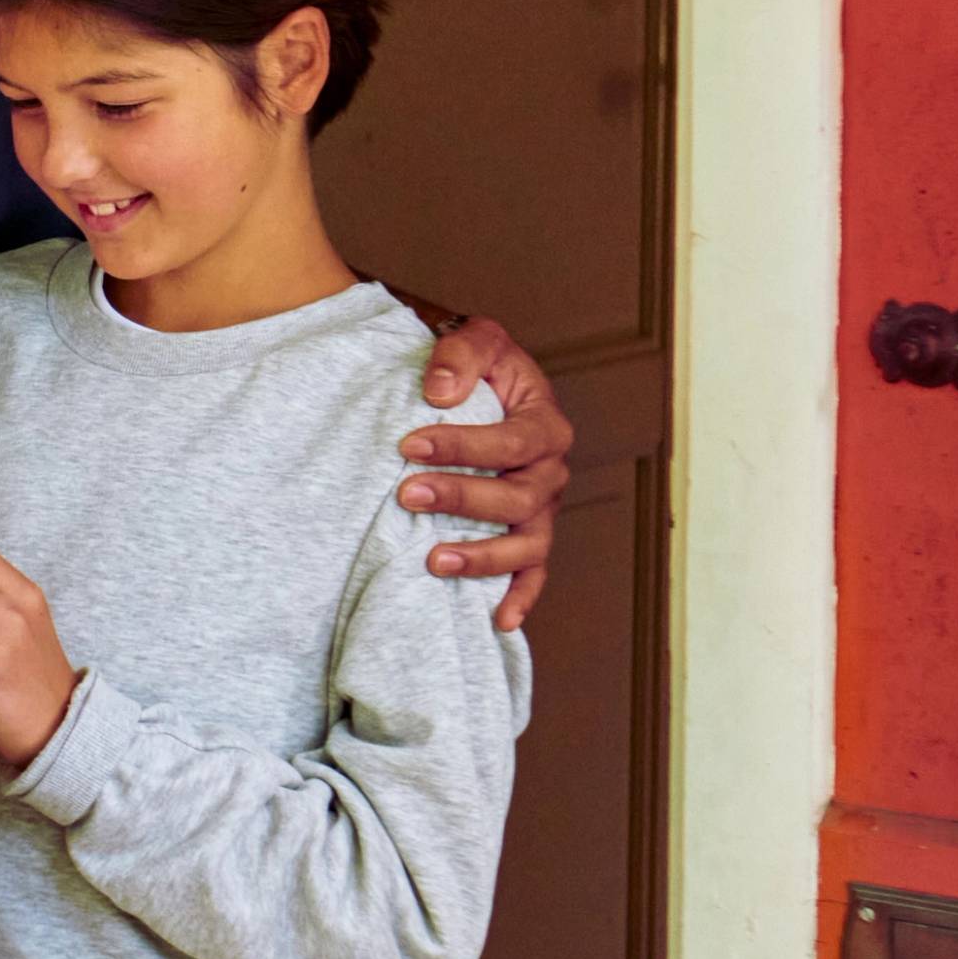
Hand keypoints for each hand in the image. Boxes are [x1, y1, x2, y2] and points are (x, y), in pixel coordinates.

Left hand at [409, 315, 575, 632]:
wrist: (466, 381)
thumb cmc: (471, 364)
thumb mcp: (472, 338)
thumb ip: (460, 355)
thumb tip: (439, 393)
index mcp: (544, 422)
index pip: (512, 441)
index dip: (463, 446)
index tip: (408, 444)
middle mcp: (550, 470)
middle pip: (518, 497)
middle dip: (461, 498)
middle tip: (406, 495)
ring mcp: (541, 508)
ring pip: (528, 543)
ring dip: (484, 557)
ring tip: (434, 561)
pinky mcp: (525, 533)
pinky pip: (533, 573)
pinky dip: (521, 597)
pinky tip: (499, 620)